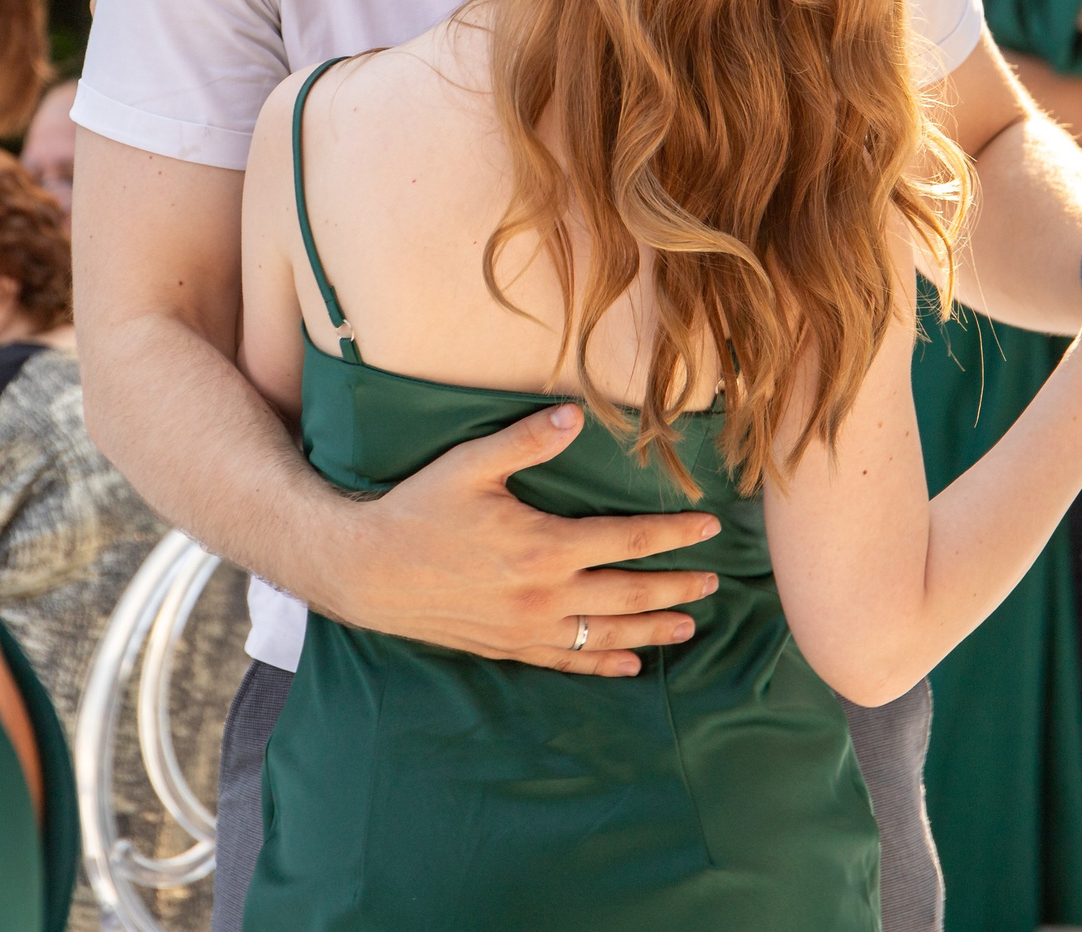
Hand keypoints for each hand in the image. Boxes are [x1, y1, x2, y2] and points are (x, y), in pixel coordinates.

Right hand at [327, 403, 721, 678]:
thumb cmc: (418, 510)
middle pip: (630, 594)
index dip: (673, 535)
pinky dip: (603, 662)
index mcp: (543, 546)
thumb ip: (527, 441)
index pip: (627, 540)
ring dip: (652, 629)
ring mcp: (527, 628)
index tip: (709, 528)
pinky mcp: (507, 647)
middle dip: (677, 587)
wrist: (367, 572)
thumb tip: (576, 416)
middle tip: (714, 582)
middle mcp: (544, 595)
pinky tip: (628, 665)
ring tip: (689, 625)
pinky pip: (567, 661)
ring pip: (606, 633)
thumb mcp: (469, 465)